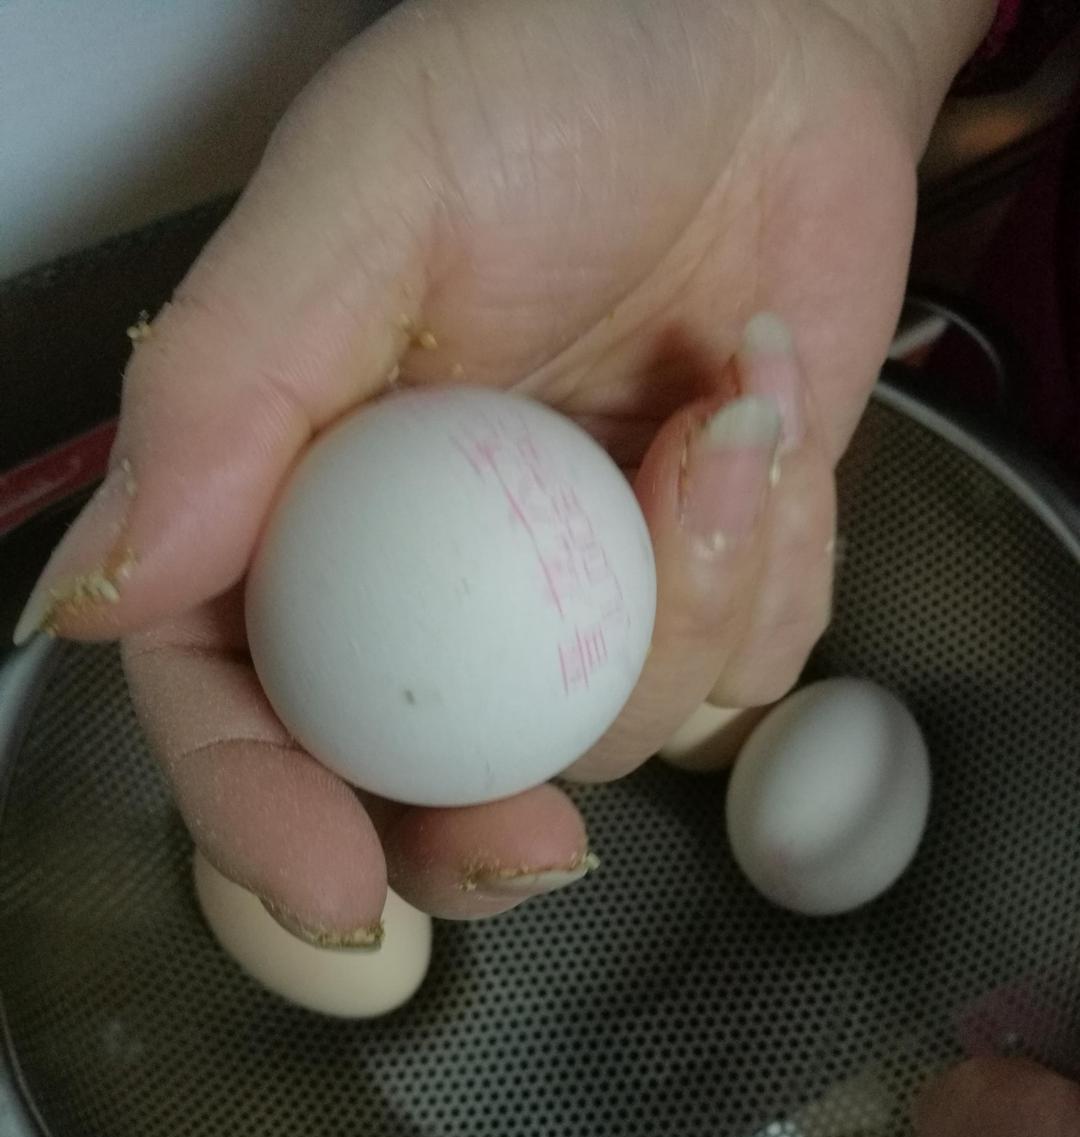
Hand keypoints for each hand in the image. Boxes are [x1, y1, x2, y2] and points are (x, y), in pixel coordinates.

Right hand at [12, 0, 982, 935]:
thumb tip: (105, 593)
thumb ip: (224, 394)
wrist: (764, 48)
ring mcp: (580, 590)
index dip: (262, 814)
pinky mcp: (708, 577)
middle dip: (471, 837)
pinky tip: (755, 410)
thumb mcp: (361, 201)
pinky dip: (769, 561)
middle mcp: (433, 570)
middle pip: (413, 784)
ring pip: (606, 736)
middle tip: (539, 840)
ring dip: (678, 606)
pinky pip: (743, 668)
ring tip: (712, 413)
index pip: (239, 697)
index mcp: (305, 498)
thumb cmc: (555, 84)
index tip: (329, 886)